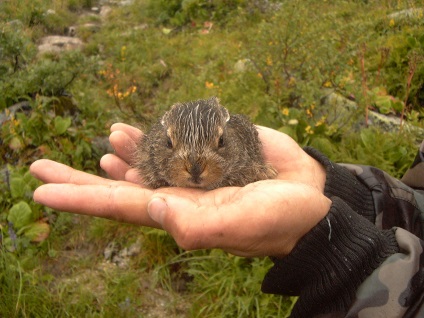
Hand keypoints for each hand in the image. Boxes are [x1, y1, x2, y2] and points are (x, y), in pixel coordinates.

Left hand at [30, 123, 329, 256]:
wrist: (309, 196)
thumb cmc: (281, 219)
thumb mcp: (243, 224)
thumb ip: (199, 224)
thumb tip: (153, 208)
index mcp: (181, 216)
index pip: (120, 208)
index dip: (81, 199)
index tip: (42, 191)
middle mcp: (179, 195)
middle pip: (119, 187)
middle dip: (79, 179)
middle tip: (38, 167)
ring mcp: (193, 172)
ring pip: (144, 162)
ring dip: (121, 151)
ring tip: (109, 137)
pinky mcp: (210, 150)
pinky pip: (173, 141)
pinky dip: (152, 135)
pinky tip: (134, 130)